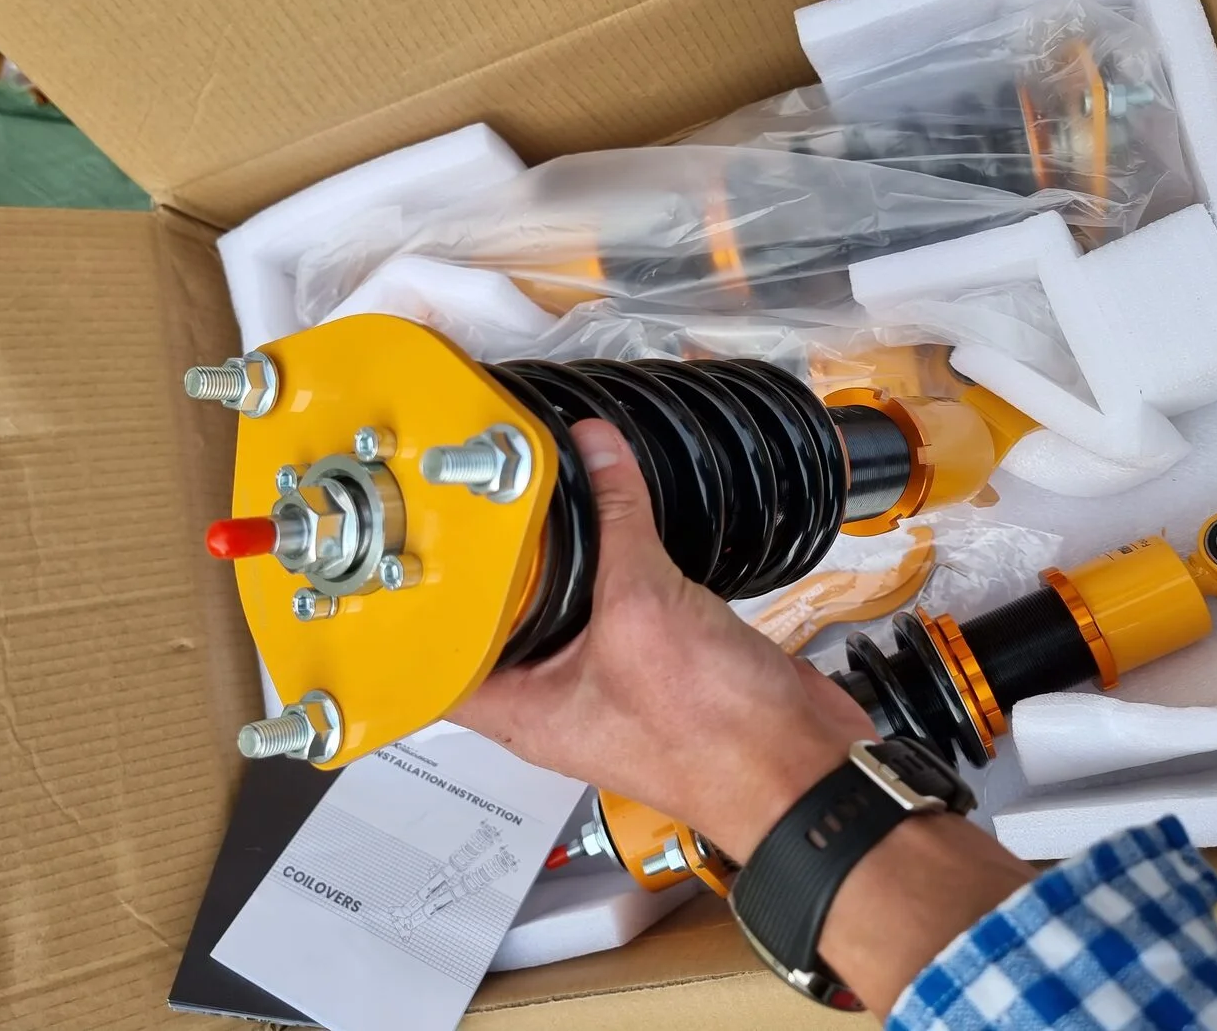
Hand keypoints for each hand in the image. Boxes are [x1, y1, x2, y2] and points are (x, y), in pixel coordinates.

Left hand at [453, 419, 871, 860]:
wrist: (799, 766)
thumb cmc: (714, 736)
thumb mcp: (644, 607)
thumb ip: (617, 521)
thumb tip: (595, 450)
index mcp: (523, 709)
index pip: (438, 660)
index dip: (418, 606)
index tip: (417, 541)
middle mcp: (554, 698)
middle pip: (502, 619)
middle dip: (494, 558)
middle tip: (478, 490)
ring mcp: (604, 678)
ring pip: (563, 605)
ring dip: (558, 554)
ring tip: (538, 490)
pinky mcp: (653, 657)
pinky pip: (618, 599)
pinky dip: (613, 559)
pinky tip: (610, 517)